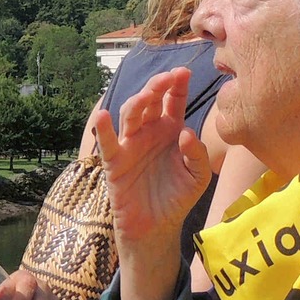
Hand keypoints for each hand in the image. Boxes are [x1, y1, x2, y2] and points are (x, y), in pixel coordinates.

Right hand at [95, 69, 211, 247]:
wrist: (157, 227)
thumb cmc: (178, 198)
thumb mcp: (197, 177)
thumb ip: (197, 154)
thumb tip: (185, 132)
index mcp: (171, 130)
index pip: (174, 101)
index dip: (177, 85)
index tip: (183, 72)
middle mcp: (150, 132)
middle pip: (150, 102)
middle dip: (157, 87)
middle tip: (166, 78)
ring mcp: (131, 144)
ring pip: (130, 116)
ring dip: (136, 103)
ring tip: (146, 96)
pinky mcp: (115, 162)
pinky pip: (107, 143)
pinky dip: (103, 129)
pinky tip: (102, 116)